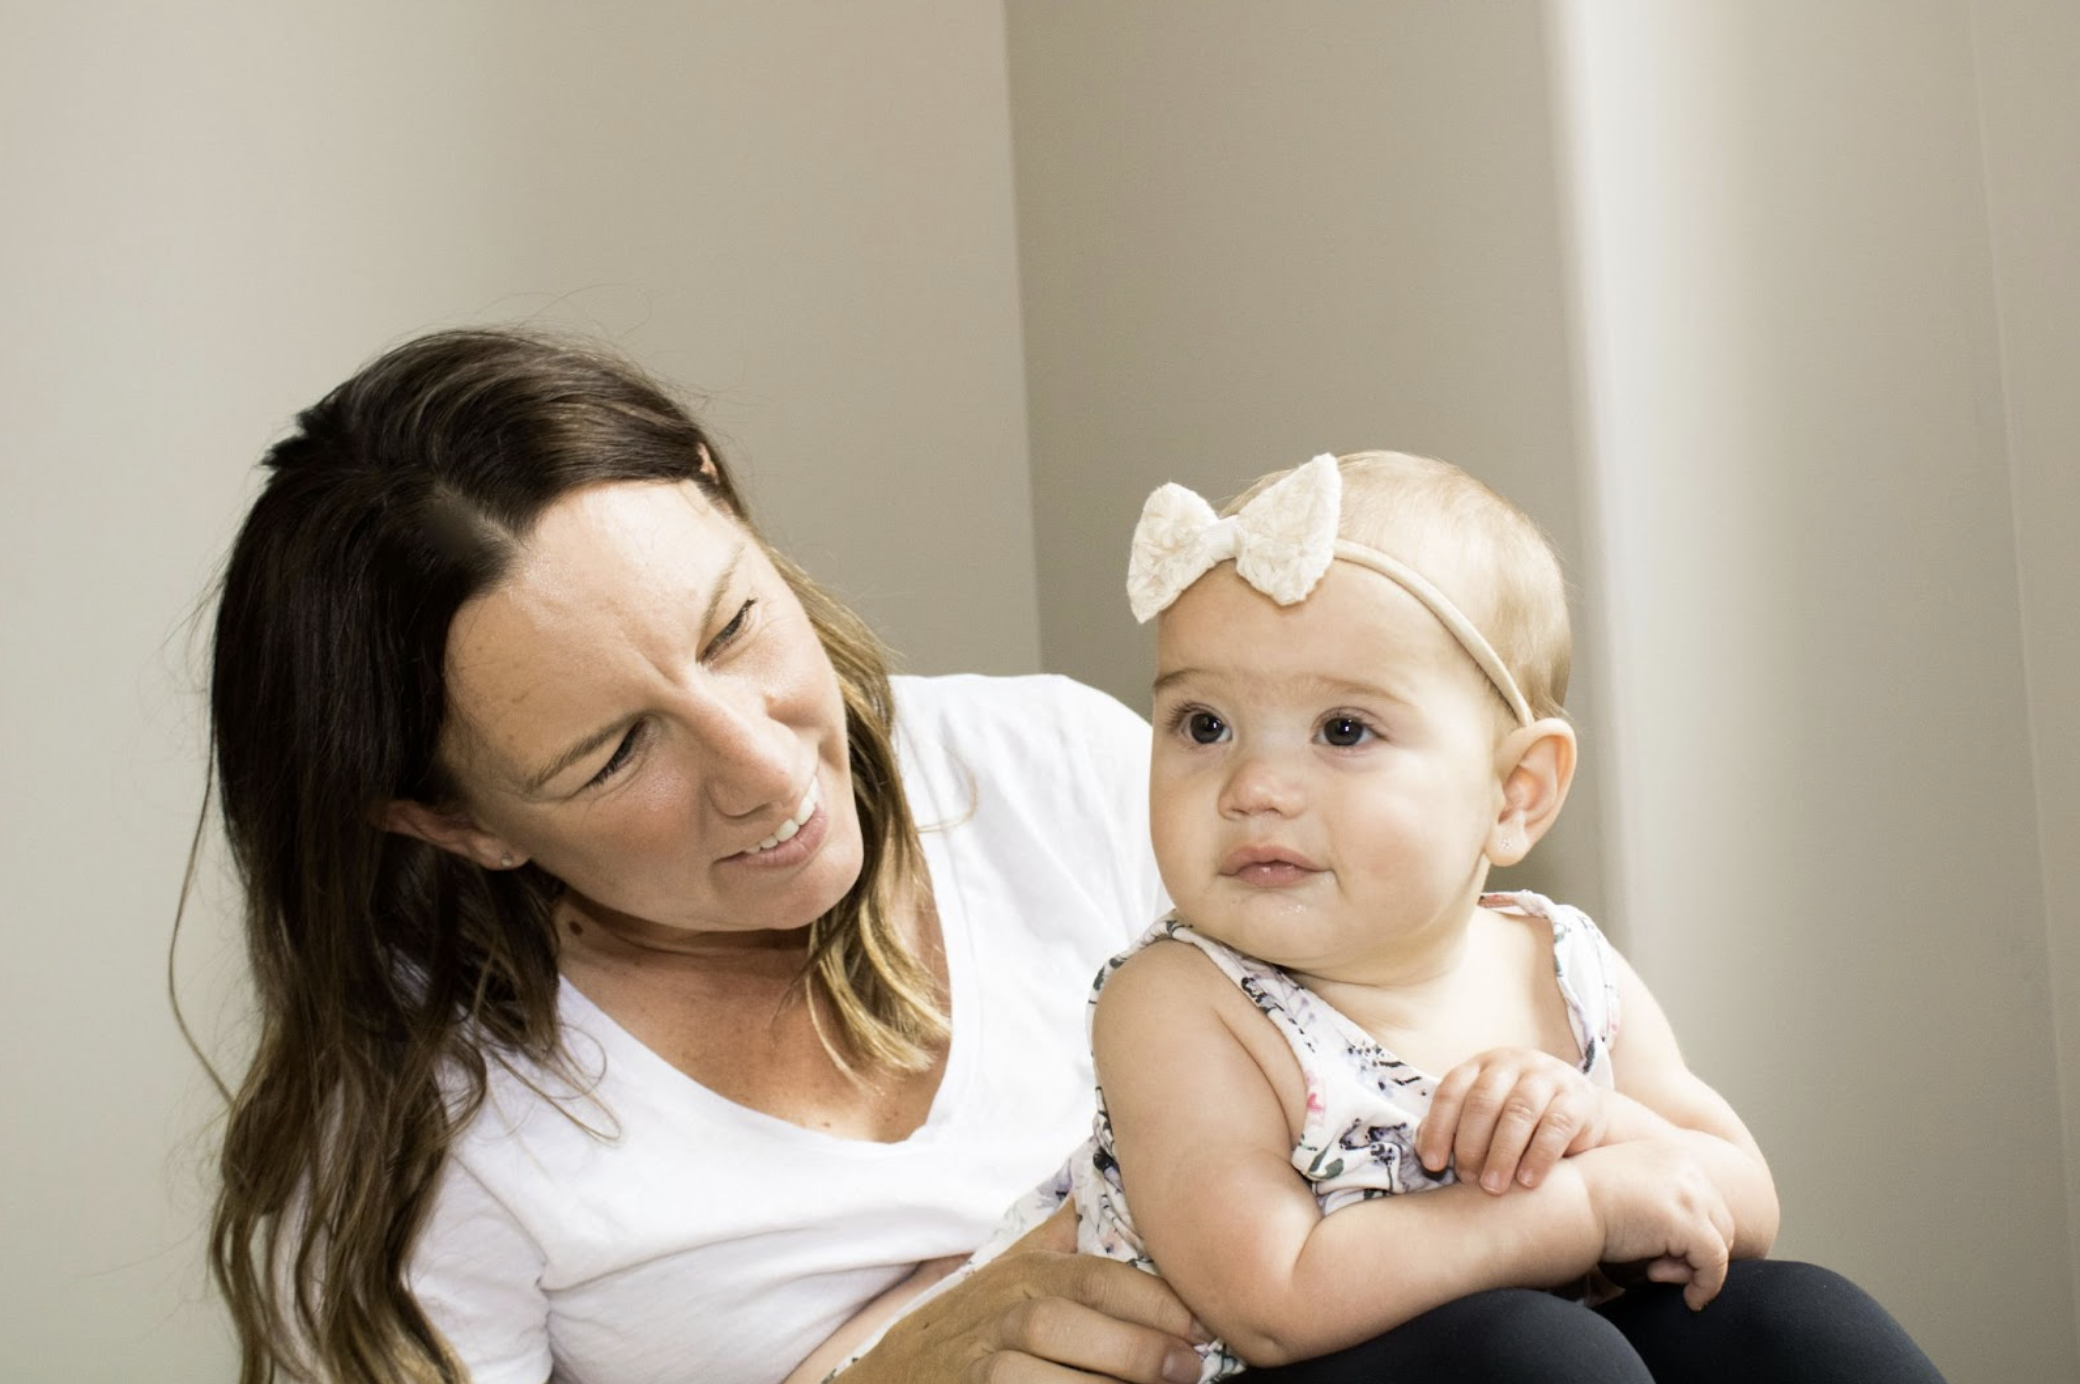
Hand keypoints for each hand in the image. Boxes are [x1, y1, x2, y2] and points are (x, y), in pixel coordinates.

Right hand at [844, 1204, 1206, 1383]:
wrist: (899, 1373)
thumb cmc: (980, 1319)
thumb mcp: (1017, 1267)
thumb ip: (1068, 1236)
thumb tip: (1128, 1173)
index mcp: (1026, 1271)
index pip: (1094, 1277)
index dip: (1153, 1302)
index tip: (1200, 1327)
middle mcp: (1000, 1313)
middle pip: (1066, 1322)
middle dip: (1135, 1347)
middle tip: (1188, 1368)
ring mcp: (981, 1363)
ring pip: (1038, 1373)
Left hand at [1419, 1047, 1608, 1191]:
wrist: (1584, 1115)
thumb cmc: (1521, 1122)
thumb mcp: (1486, 1119)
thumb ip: (1454, 1129)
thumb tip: (1425, 1153)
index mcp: (1482, 1066)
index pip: (1451, 1090)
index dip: (1438, 1127)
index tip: (1432, 1164)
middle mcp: (1513, 1064)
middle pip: (1483, 1100)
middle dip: (1470, 1143)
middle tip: (1467, 1178)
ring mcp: (1548, 1077)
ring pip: (1518, 1111)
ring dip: (1502, 1153)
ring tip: (1493, 1187)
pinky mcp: (1578, 1098)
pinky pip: (1556, 1125)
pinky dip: (1539, 1156)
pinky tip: (1527, 1181)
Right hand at [1572, 1140, 1734, 1309]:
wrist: (1555, 1205)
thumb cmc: (1575, 1206)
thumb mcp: (1625, 1194)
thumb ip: (1657, 1206)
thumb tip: (1685, 1249)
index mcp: (1669, 1154)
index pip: (1704, 1202)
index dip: (1690, 1236)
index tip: (1659, 1257)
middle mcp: (1686, 1165)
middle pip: (1720, 1221)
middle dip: (1697, 1252)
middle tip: (1658, 1270)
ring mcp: (1689, 1191)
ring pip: (1721, 1242)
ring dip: (1696, 1268)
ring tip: (1657, 1275)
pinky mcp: (1687, 1221)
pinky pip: (1715, 1263)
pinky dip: (1706, 1286)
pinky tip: (1688, 1300)